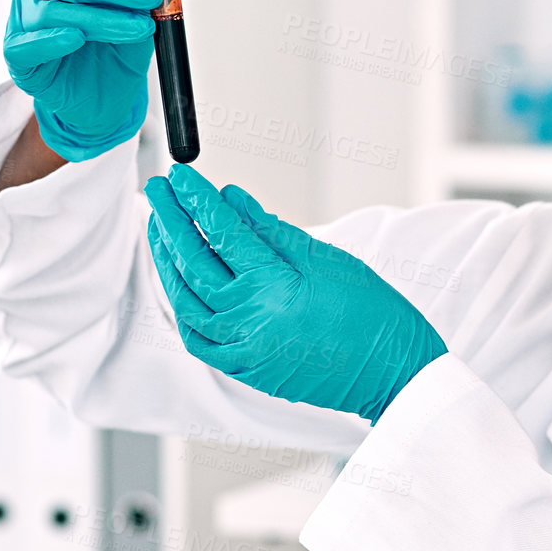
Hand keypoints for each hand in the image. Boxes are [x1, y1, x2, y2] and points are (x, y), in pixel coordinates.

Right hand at [2, 0, 197, 160]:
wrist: (99, 99)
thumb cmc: (112, 48)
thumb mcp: (142, 16)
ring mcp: (23, 20)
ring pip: (55, 11)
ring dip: (102, 17)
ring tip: (142, 27)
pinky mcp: (18, 56)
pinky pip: (28, 45)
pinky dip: (52, 40)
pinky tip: (77, 37)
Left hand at [143, 163, 447, 423]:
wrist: (393, 373)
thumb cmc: (373, 314)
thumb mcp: (327, 260)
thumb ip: (272, 230)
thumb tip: (232, 200)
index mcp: (274, 286)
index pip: (221, 232)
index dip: (196, 200)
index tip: (180, 176)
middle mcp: (252, 319)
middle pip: (194, 262)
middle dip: (171, 221)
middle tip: (158, 191)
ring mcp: (245, 349)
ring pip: (187, 301)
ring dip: (167, 262)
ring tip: (158, 230)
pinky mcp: (247, 370)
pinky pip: (199, 339)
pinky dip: (183, 309)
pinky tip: (177, 285)